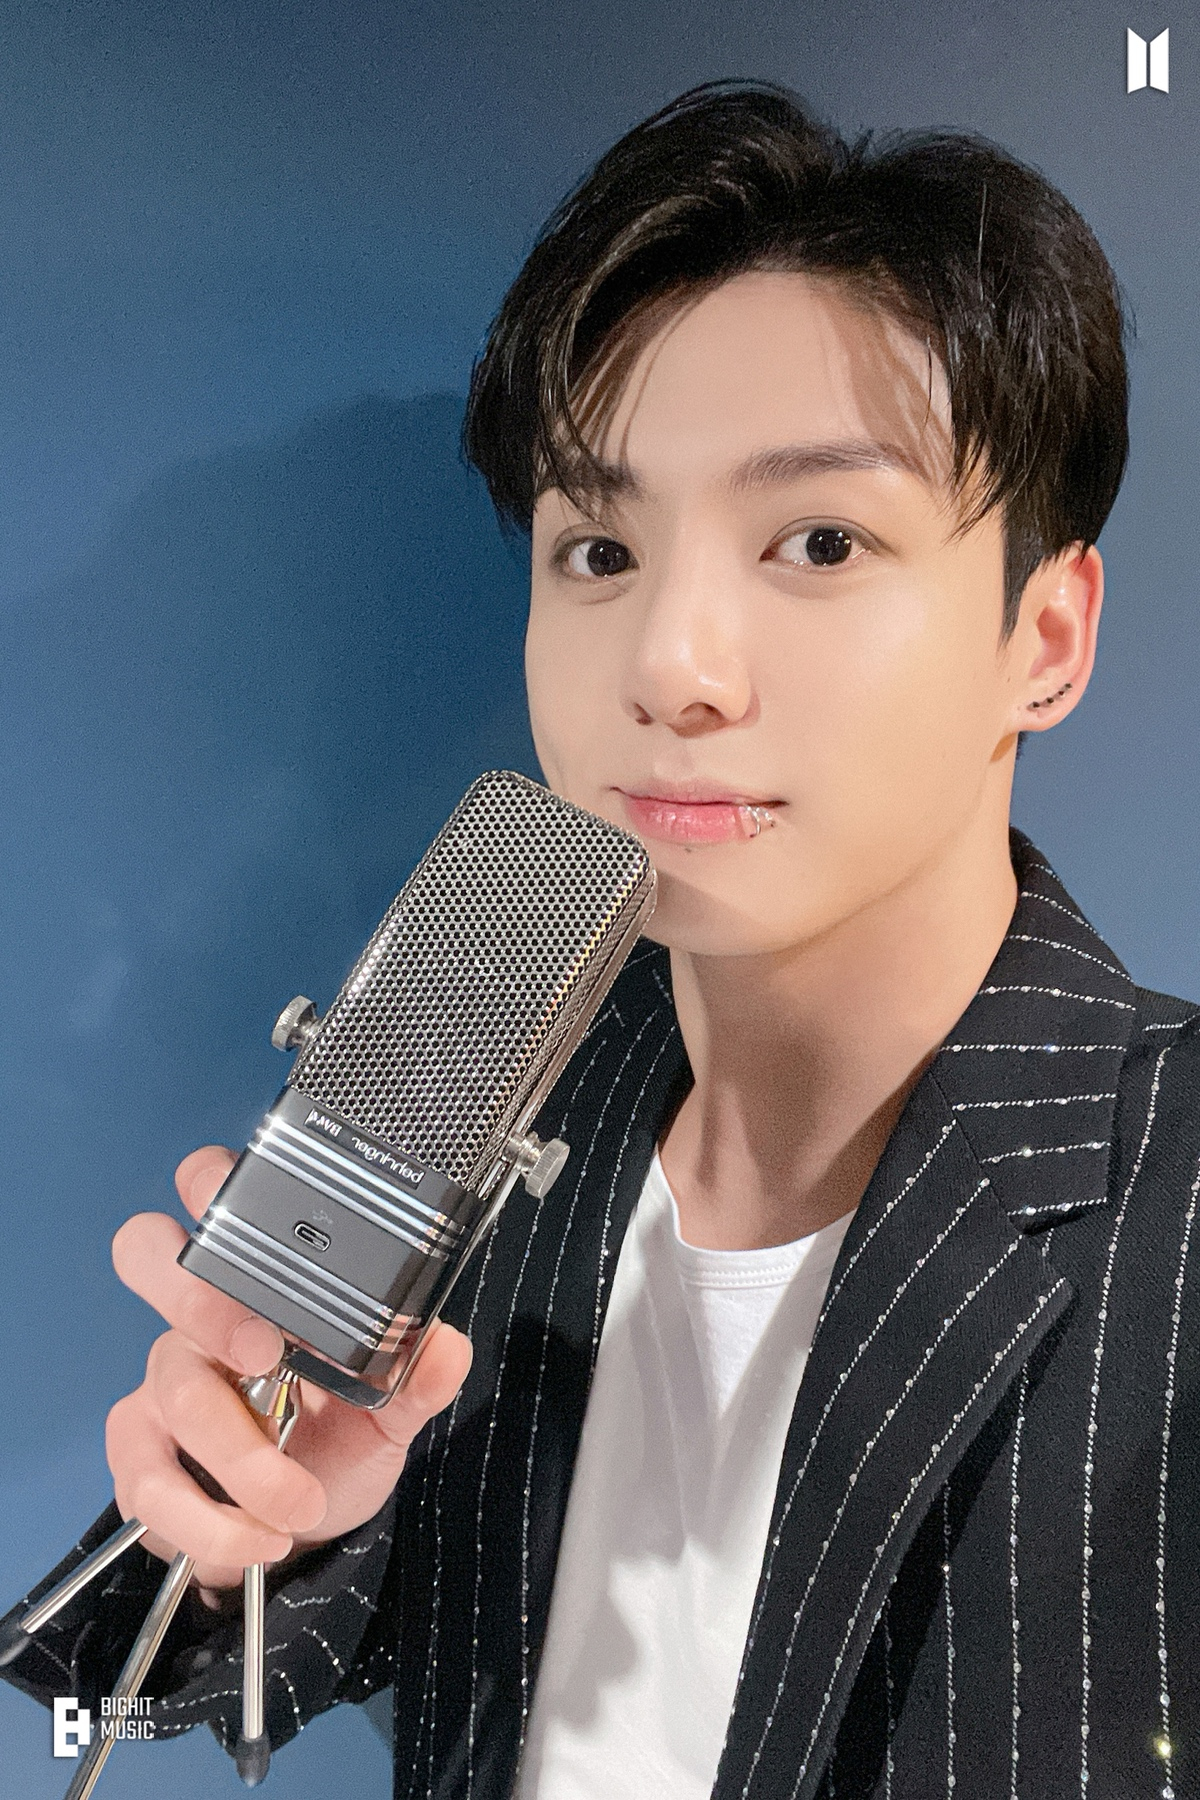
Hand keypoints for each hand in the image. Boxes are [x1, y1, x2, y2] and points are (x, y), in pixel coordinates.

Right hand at [106, 1147, 471, 1590]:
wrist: (298, 1532)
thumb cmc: (336, 1442)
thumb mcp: (387, 1411)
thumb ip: (416, 1377)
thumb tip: (448, 1343)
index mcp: (260, 1279)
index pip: (214, 1190)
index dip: (221, 1189)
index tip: (285, 1252)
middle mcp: (202, 1313)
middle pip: (146, 1252)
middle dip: (199, 1300)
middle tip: (261, 1355)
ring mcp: (163, 1376)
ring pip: (173, 1388)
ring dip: (241, 1458)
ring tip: (298, 1503)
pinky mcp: (139, 1447)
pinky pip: (146, 1475)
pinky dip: (208, 1520)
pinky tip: (258, 1536)